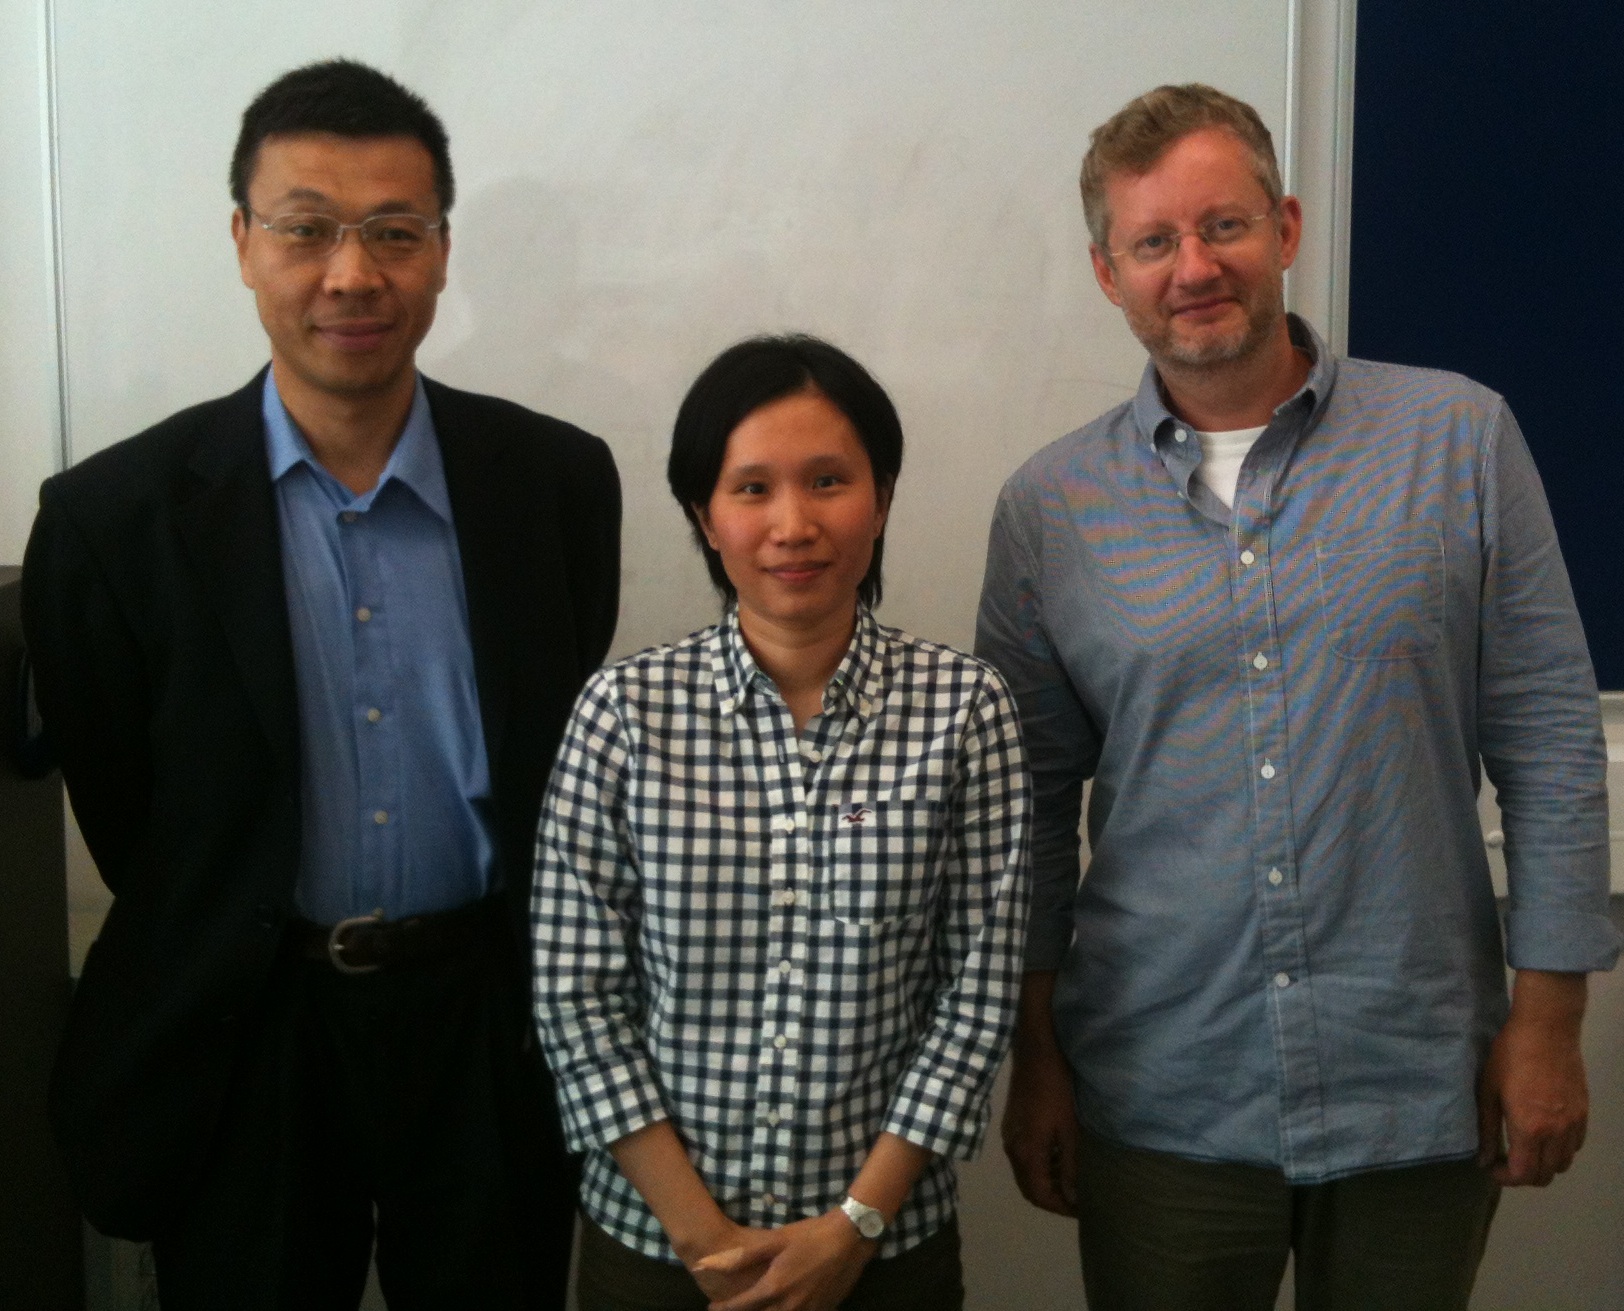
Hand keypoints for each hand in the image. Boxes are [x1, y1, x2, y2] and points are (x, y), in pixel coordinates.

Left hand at [697, 1210, 872, 1310]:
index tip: (712, 1308)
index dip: (723, 1309)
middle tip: (731, 1310)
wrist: (849, 1239)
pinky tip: (783, 1306)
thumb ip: (740, 1256)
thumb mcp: (774, 1241)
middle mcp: (789, 1306)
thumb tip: (705, 1264)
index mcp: (774, 1288)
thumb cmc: (809, 1236)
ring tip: (757, 1307)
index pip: (740, 1308)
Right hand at [1002, 971, 1079, 1215]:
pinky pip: (1025, 1156)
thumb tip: (1074, 1198)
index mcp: (1026, 1152)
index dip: (1061, 1208)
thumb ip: (1072, 1165)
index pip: (1040, 1195)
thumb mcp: (1070, 1128)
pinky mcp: (1013, 1123)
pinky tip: (1061, 1156)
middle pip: (1029, 1187)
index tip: (1083, 1210)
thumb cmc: (1056, 1087)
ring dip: (1048, 1181)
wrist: (1035, 1049)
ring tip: (1074, 1180)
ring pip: (1027, 1172)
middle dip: (1053, 1198)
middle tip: (1079, 1200)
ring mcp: (1010, 1134)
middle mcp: (1013, 1148)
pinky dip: (1042, 1165)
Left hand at [1476, 971, 1588, 1186]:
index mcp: (1529, 1128)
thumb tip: (1484, 1159)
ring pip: (1563, 1164)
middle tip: (1505, 1160)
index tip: (1492, 1167)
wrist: (1546, 1030)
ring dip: (1543, 1165)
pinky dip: (1560, 1150)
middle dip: (1523, 1175)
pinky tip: (1544, 1135)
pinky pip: (1575, 1146)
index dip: (1505, 1178)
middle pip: (1545, 1175)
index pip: (1523, 1174)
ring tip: (1524, 1149)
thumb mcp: (1488, 1091)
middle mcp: (1556, 1132)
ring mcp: (1574, 1124)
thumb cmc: (1509, 1056)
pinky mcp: (1584, 1113)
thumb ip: (1487, 1129)